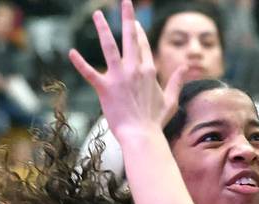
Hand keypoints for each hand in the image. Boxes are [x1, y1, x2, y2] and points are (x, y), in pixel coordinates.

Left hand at [68, 1, 186, 142]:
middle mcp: (135, 70)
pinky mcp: (105, 88)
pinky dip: (80, 63)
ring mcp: (119, 77)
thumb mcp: (170, 101)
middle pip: (130, 38)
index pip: (144, 46)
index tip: (135, 23)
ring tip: (98, 14)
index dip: (140, 33)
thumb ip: (176, 82)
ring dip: (103, 29)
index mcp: (149, 71)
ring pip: (110, 47)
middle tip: (125, 2)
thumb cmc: (156, 122)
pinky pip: (89, 72)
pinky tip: (71, 52)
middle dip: (128, 18)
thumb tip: (186, 67)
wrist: (142, 136)